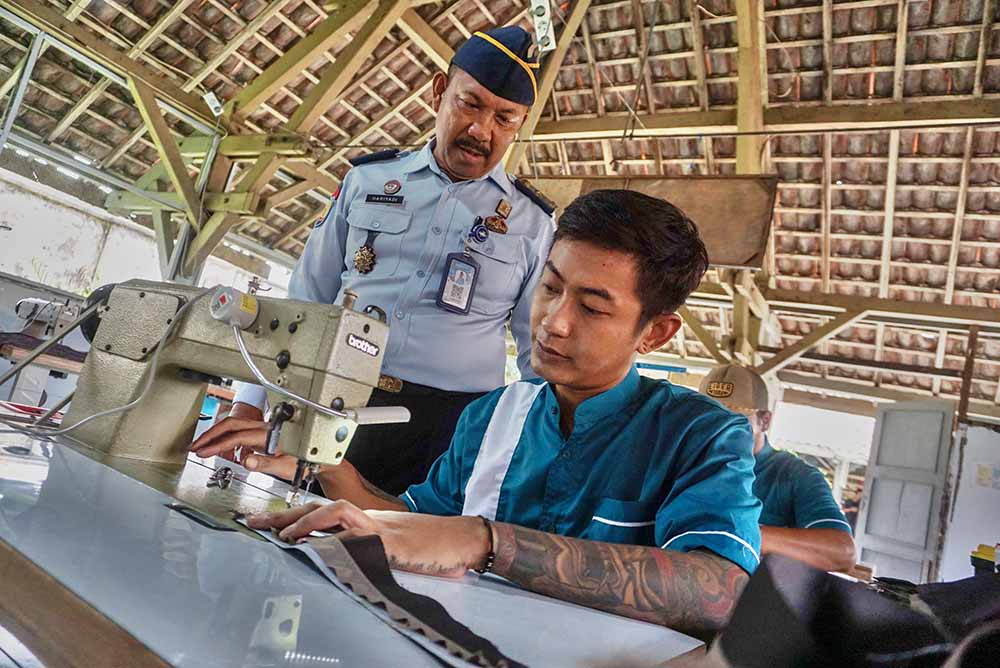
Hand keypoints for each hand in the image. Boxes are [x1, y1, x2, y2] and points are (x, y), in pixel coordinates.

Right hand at [190, 404, 297, 478]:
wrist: (318, 457)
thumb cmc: (304, 461)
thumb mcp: (286, 467)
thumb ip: (265, 463)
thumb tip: (246, 460)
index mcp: (268, 434)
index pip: (236, 436)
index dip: (217, 444)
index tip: (201, 452)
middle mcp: (265, 427)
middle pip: (231, 424)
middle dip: (210, 434)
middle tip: (194, 446)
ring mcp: (263, 428)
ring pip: (234, 424)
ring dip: (216, 433)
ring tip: (201, 446)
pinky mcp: (263, 432)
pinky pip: (239, 429)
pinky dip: (225, 435)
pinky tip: (219, 446)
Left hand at [247, 502, 489, 577]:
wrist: (463, 540)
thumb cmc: (432, 547)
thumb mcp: (391, 550)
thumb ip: (365, 551)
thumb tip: (331, 559)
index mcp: (366, 520)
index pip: (322, 513)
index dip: (292, 516)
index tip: (264, 524)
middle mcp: (369, 518)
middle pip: (320, 507)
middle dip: (285, 515)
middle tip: (256, 524)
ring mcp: (380, 527)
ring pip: (337, 513)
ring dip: (309, 523)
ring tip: (287, 537)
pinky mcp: (393, 542)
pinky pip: (359, 537)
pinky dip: (339, 540)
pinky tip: (322, 548)